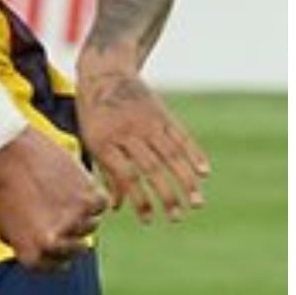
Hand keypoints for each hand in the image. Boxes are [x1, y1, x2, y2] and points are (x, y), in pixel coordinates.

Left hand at [0, 126, 109, 270]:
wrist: (11, 158)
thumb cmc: (8, 193)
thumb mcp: (7, 230)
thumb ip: (31, 249)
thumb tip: (60, 262)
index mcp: (32, 256)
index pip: (59, 266)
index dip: (58, 250)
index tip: (53, 233)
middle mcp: (54, 244)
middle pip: (79, 248)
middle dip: (72, 232)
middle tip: (58, 210)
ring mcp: (74, 223)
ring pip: (92, 225)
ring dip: (81, 210)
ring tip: (58, 192)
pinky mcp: (90, 201)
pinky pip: (101, 205)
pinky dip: (91, 193)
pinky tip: (71, 182)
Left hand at [74, 70, 208, 223]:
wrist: (105, 74)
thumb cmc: (94, 115)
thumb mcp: (91, 142)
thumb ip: (105, 173)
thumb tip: (117, 208)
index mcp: (104, 142)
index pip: (126, 176)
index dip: (138, 200)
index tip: (148, 220)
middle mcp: (127, 133)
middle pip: (151, 169)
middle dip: (166, 196)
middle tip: (177, 218)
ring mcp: (148, 122)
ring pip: (171, 155)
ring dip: (186, 181)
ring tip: (196, 203)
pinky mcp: (163, 114)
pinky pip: (182, 136)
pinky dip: (194, 154)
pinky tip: (204, 173)